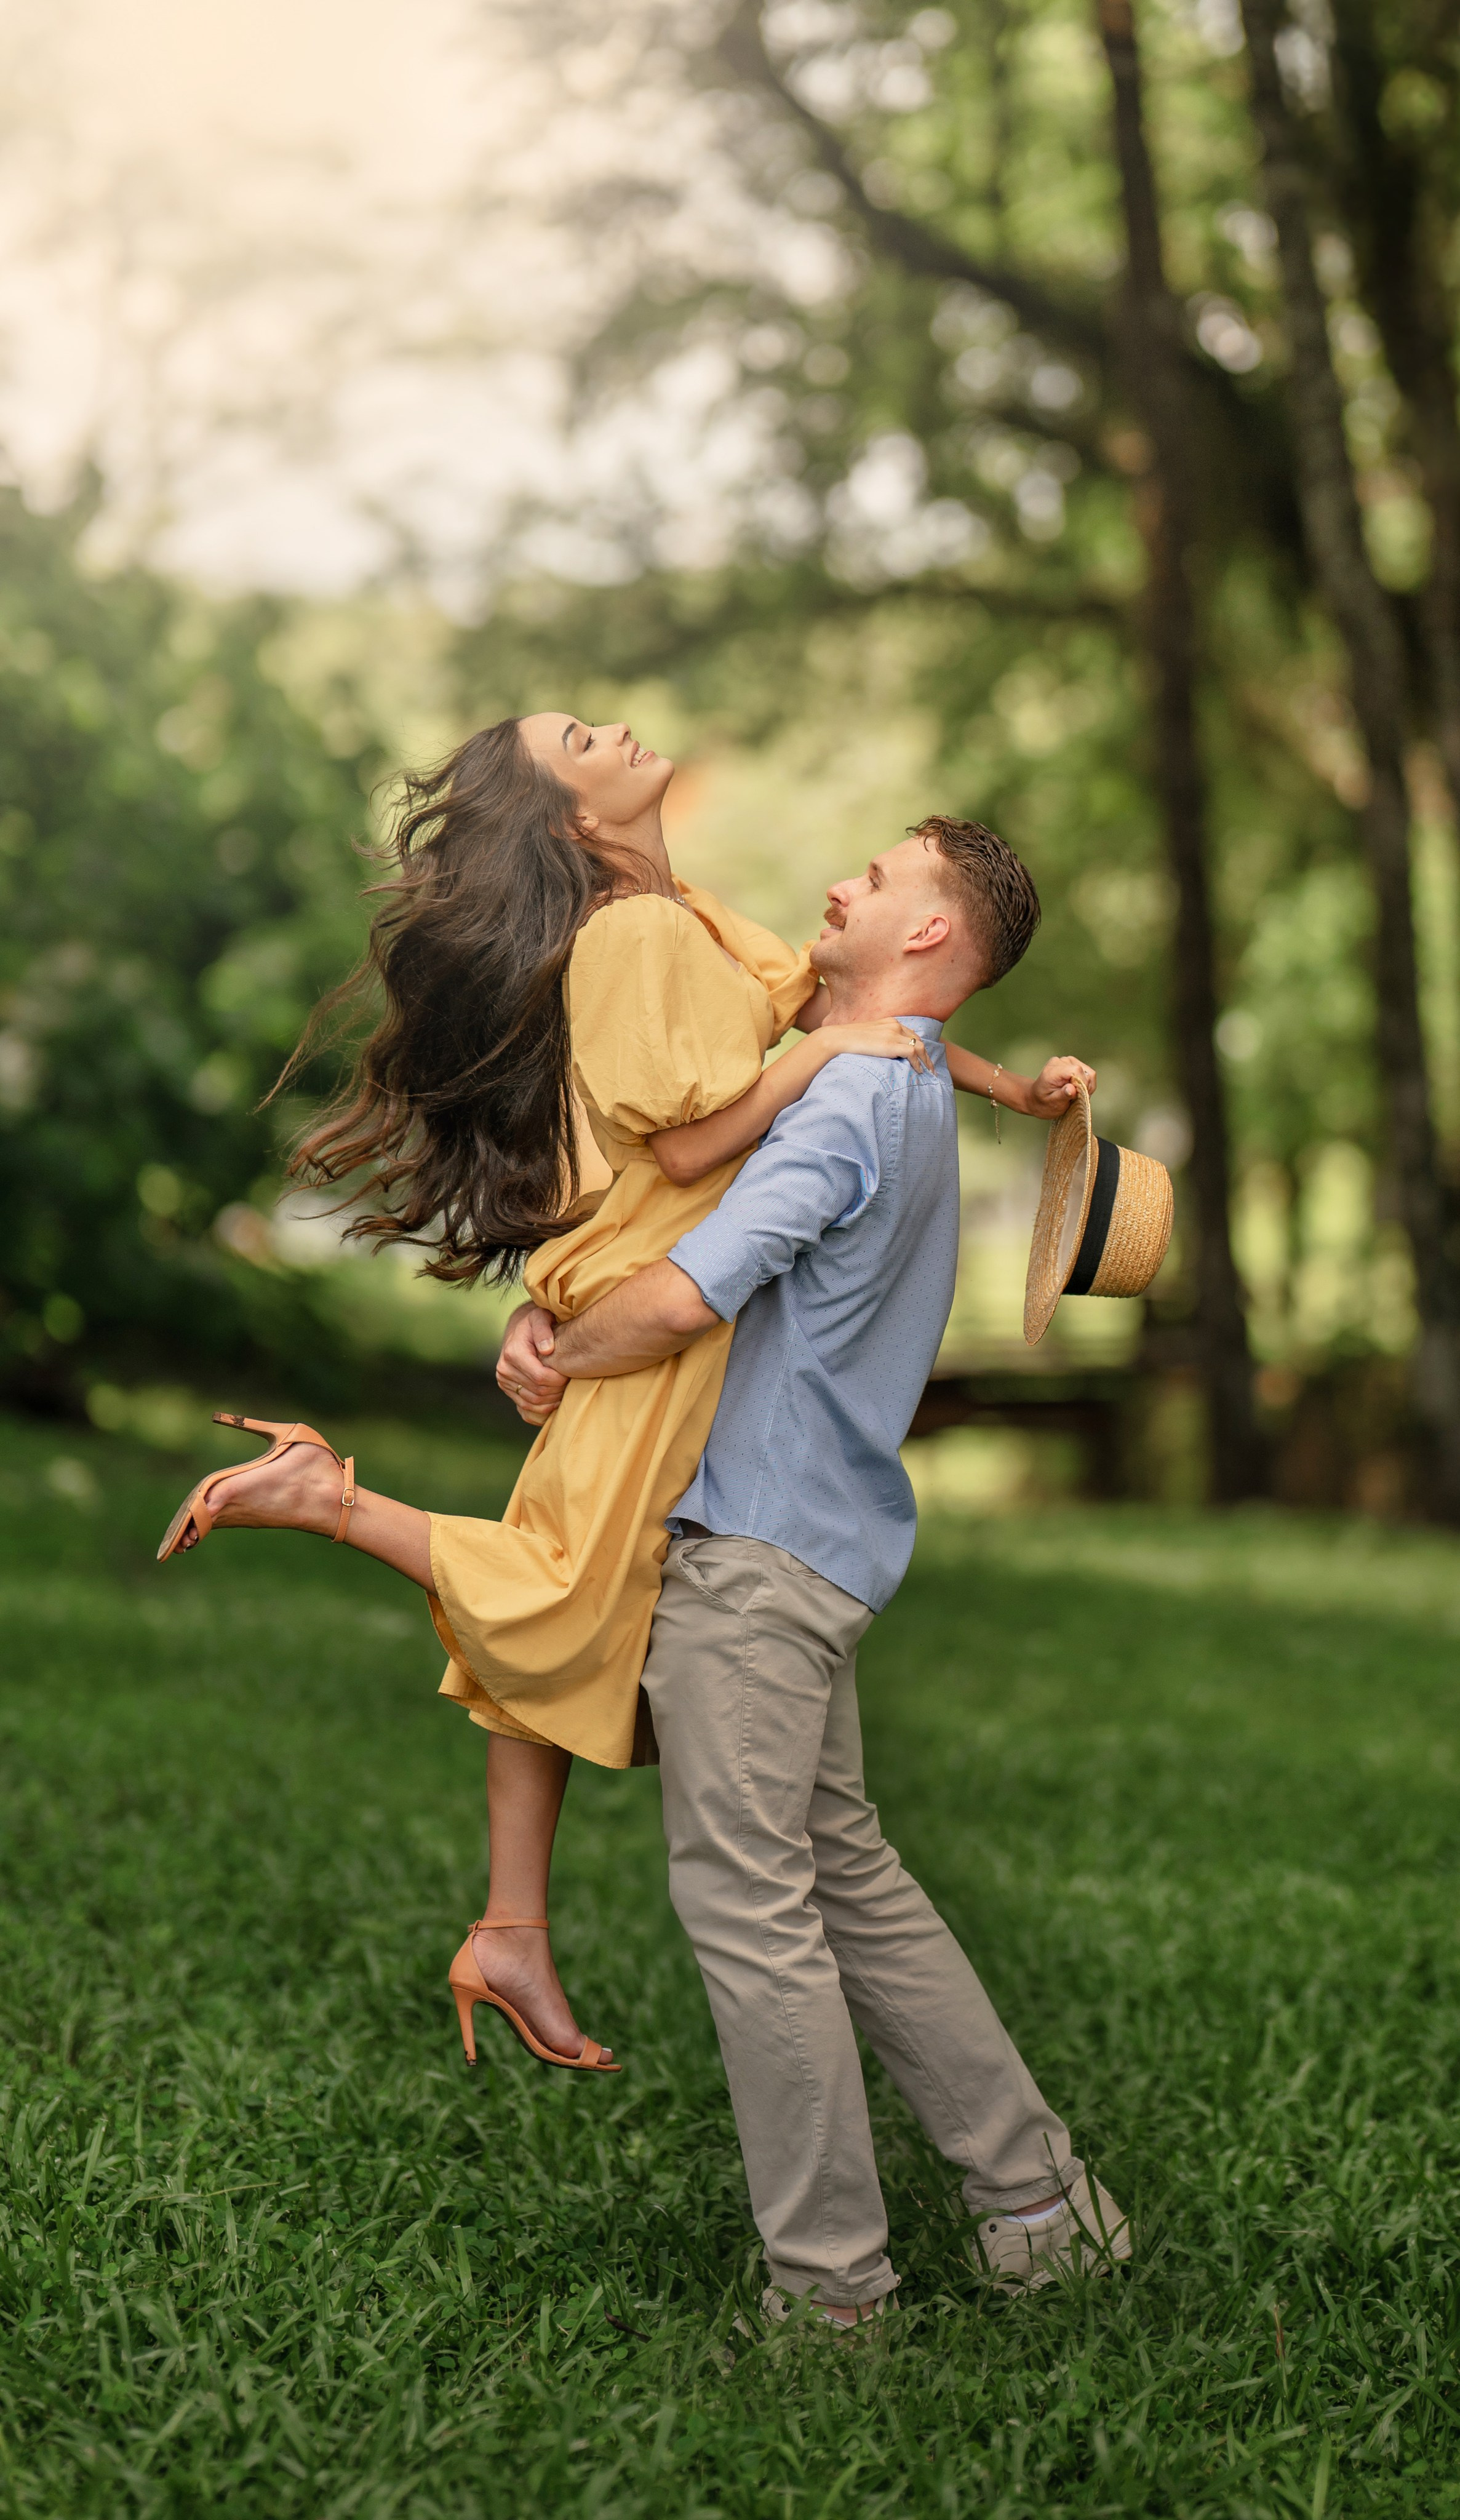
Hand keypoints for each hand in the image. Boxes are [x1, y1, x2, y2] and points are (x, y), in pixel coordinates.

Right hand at [496, 1301, 566, 1424]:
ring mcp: (504, 1382)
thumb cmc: (535, 1321)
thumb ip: (544, 1330)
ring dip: (552, 1401)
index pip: (540, 1378)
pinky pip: (525, 1410)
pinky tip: (554, 1402)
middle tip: (570, 1383)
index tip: (570, 1373)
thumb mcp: (540, 1317)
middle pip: (538, 1392)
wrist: (519, 1328)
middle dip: (558, 1391)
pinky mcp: (508, 1390)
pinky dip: (541, 1411)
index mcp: (513, 1353)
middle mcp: (504, 1370)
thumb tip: (547, 1350)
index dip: (559, 1380)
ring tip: (564, 1390)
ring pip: (532, 1404)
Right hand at [815, 1018, 931, 1074]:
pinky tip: (919, 1071)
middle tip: (931, 1068)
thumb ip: (879, 1040)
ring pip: (919, 1047)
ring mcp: (893, 1034)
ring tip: (929, 1072)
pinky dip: (918, 1063)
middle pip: (918, 1040)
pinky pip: (912, 1053)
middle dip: (926, 1055)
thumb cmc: (848, 1041)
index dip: (919, 1046)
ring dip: (926, 1061)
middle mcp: (894, 1025)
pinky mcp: (891, 1044)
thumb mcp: (868, 1036)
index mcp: (889, 1022)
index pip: (910, 1034)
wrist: (837, 1039)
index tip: (923, 1058)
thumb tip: (881, 1052)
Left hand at [1024, 1055, 1096, 1119]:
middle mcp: (1060, 1062)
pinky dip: (1086, 1084)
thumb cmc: (1043, 1103)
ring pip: (1089, 1072)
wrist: (1036, 1098)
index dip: (1082, 1084)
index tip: (1078, 1097)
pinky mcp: (1073, 1063)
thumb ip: (1062, 1095)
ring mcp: (1067, 1061)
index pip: (1076, 1071)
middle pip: (1085, 1072)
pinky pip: (1088, 1073)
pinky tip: (1078, 1090)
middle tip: (1077, 1099)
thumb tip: (1072, 1089)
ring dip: (1087, 1086)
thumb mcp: (1051, 1103)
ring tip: (1077, 1095)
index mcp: (1053, 1071)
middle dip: (1085, 1087)